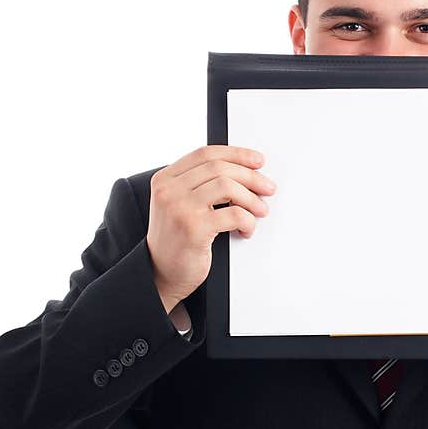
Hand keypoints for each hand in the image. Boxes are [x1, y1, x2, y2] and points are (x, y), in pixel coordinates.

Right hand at [146, 144, 276, 312]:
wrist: (159, 274)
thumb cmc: (177, 239)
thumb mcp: (179, 204)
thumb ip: (200, 184)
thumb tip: (246, 171)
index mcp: (165, 179)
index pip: (205, 154)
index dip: (236, 154)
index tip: (257, 161)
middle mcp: (169, 191)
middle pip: (219, 168)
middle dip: (251, 176)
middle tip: (268, 188)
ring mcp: (179, 209)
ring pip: (227, 187)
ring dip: (251, 198)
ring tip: (260, 210)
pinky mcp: (193, 229)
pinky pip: (234, 215)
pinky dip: (248, 221)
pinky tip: (247, 229)